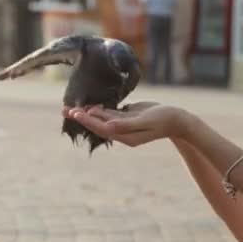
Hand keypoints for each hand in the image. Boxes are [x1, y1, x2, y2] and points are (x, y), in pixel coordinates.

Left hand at [63, 102, 188, 147]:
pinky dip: (99, 110)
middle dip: (81, 117)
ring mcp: (124, 125)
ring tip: (71, 109)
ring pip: (102, 119)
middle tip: (64, 110)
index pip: (101, 128)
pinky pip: (110, 114)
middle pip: (97, 124)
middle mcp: (122, 132)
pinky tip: (90, 106)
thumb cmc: (163, 119)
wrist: (177, 119)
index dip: (87, 120)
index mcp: (125, 135)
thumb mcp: (144, 121)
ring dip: (87, 113)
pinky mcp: (127, 118)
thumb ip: (125, 124)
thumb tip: (108, 127)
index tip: (74, 113)